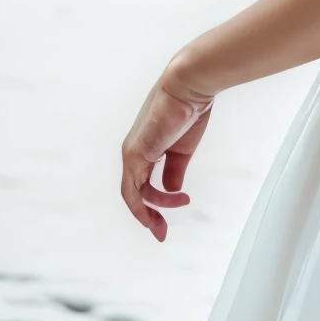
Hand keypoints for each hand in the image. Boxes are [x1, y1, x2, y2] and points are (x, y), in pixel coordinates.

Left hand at [120, 78, 213, 240]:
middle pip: (133, 194)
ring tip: (180, 205)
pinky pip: (135, 188)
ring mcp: (131, 154)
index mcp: (144, 150)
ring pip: (133, 194)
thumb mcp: (182, 150)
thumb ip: (175, 171)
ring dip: (153, 210)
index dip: (153, 207)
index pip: (141, 186)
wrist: (188, 86)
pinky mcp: (135, 153)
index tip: (166, 223)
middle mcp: (133, 153)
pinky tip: (173, 199)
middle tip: (161, 234)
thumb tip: (171, 191)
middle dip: (148, 217)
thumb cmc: (188, 110)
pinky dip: (150, 201)